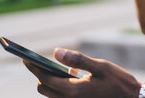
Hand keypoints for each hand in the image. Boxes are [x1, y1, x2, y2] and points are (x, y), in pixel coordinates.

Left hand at [24, 48, 140, 97]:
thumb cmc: (119, 82)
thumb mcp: (100, 66)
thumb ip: (77, 59)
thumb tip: (56, 52)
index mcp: (74, 90)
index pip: (46, 78)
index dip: (35, 67)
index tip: (26, 58)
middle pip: (44, 88)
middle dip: (40, 74)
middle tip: (39, 61)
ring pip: (51, 94)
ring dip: (51, 81)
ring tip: (61, 68)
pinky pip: (62, 97)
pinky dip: (61, 86)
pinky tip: (74, 76)